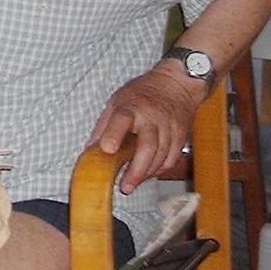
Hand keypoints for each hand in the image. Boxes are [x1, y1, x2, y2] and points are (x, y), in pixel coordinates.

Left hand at [87, 63, 203, 193]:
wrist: (176, 83)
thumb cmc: (142, 93)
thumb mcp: (116, 101)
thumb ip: (103, 127)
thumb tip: (89, 151)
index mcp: (131, 107)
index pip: (122, 120)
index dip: (114, 135)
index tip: (107, 149)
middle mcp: (151, 117)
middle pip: (148, 146)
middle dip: (136, 170)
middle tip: (125, 186)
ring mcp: (169, 127)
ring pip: (161, 157)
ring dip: (146, 174)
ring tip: (131, 183)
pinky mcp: (181, 135)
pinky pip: (171, 159)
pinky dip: (159, 170)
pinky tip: (148, 173)